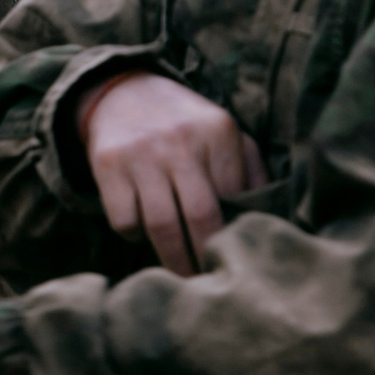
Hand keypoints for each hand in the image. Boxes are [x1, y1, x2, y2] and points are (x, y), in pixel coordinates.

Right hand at [78, 72, 266, 277]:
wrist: (123, 91)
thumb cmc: (184, 124)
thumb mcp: (222, 131)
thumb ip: (249, 168)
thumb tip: (266, 215)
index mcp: (218, 132)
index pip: (234, 197)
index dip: (233, 233)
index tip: (234, 258)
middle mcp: (180, 140)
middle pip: (200, 216)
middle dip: (205, 256)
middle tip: (208, 283)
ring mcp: (142, 152)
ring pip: (161, 224)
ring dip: (172, 258)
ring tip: (181, 274)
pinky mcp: (108, 163)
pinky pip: (124, 219)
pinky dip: (135, 235)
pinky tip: (143, 231)